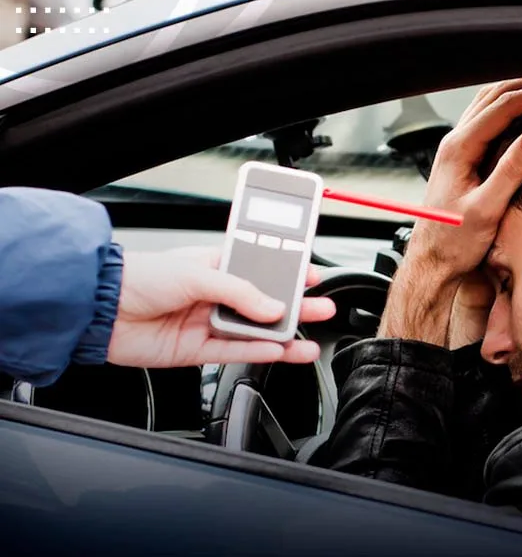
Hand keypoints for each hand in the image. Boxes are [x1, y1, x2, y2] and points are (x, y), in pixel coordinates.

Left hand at [107, 247, 336, 367]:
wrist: (100, 310)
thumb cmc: (139, 278)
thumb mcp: (197, 274)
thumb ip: (240, 292)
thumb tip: (272, 307)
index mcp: (215, 266)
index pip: (261, 270)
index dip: (288, 274)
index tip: (313, 277)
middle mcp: (213, 295)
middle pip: (263, 304)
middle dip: (294, 306)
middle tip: (322, 309)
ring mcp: (206, 323)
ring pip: (253, 333)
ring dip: (281, 337)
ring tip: (308, 340)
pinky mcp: (196, 350)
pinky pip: (234, 353)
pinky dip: (258, 353)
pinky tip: (279, 352)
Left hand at [380, 75, 521, 341]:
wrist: (432, 263)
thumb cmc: (454, 243)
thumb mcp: (488, 209)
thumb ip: (511, 172)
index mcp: (459, 149)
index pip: (501, 107)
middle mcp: (454, 143)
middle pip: (491, 95)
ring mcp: (455, 150)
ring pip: (486, 103)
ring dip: (516, 89)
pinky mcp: (461, 159)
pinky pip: (485, 119)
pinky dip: (507, 106)